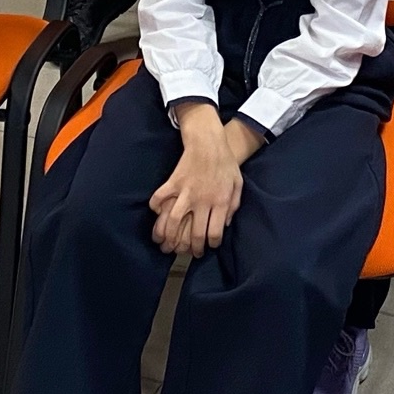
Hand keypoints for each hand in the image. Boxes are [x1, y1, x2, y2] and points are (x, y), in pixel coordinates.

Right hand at [149, 104, 258, 254]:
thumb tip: (227, 223)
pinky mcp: (173, 182)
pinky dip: (155, 207)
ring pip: (174, 221)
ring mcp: (186, 192)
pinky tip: (157, 214)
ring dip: (168, 236)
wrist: (209, 141)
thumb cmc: (226, 162)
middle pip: (195, 233)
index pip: (214, 233)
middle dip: (192, 248)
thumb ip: (234, 205)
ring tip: (166, 243)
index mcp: (220, 202)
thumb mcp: (238, 184)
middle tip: (190, 252)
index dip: (210, 244)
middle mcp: (203, 200)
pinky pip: (160, 198)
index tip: (208, 246)